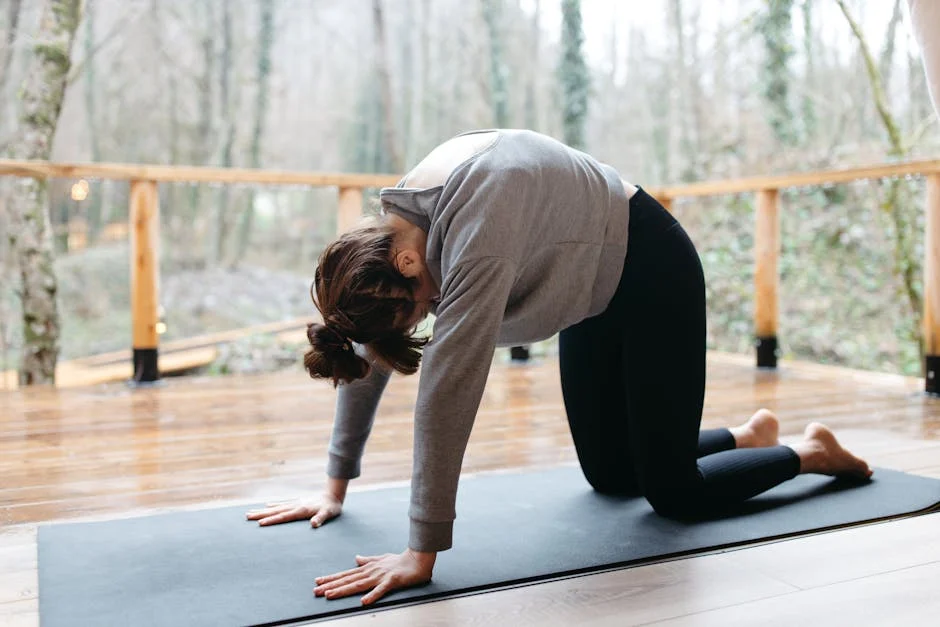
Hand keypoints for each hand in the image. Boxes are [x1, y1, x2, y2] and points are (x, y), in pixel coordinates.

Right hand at [245, 492, 342, 527]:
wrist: (333, 495)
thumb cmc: (331, 507)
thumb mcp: (329, 514)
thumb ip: (321, 519)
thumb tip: (314, 524)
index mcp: (301, 510)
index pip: (284, 516)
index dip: (272, 520)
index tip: (260, 523)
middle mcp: (295, 505)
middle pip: (275, 511)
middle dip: (261, 514)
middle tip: (247, 516)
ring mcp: (295, 502)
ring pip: (276, 507)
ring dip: (263, 510)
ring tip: (251, 512)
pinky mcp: (297, 501)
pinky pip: (282, 503)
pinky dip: (273, 504)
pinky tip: (267, 505)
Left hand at [314, 549, 435, 604]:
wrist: (418, 558)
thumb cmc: (400, 560)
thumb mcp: (380, 559)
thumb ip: (367, 560)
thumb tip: (356, 559)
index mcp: (368, 568)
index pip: (346, 574)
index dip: (332, 578)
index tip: (318, 582)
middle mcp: (371, 572)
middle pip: (348, 580)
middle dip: (331, 586)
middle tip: (316, 591)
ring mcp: (380, 576)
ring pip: (358, 585)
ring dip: (343, 590)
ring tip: (330, 595)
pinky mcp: (392, 581)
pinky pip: (381, 590)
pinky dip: (372, 595)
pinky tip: (363, 601)